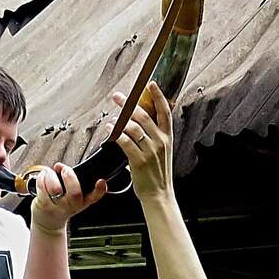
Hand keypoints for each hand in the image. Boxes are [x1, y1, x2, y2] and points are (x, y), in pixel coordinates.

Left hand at [28, 162, 106, 234]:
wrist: (48, 223)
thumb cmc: (61, 206)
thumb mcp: (74, 199)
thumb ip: (74, 183)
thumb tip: (61, 167)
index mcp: (82, 202)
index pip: (94, 197)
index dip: (99, 189)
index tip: (101, 181)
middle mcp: (72, 206)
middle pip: (75, 193)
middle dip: (69, 176)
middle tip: (64, 169)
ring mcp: (58, 207)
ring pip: (55, 188)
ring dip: (50, 174)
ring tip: (49, 172)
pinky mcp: (44, 205)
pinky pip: (42, 187)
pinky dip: (41, 177)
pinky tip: (43, 177)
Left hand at [109, 84, 172, 200]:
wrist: (159, 195)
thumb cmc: (158, 174)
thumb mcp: (162, 152)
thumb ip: (154, 137)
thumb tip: (140, 122)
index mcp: (168, 137)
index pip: (165, 111)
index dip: (158, 96)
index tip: (150, 84)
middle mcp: (160, 141)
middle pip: (143, 115)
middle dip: (128, 104)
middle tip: (117, 97)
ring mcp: (150, 151)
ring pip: (133, 127)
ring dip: (120, 119)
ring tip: (112, 118)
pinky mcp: (139, 160)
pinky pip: (125, 142)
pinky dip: (116, 133)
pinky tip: (110, 130)